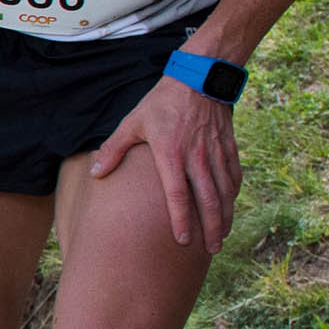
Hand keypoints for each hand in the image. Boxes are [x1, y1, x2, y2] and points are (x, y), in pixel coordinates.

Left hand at [89, 72, 240, 246]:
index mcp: (171, 154)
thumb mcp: (132, 122)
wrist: (200, 78)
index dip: (181, 219)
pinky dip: (232, 196)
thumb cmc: (161, 102)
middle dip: (210, 229)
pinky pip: (234, 177)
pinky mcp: (228, 147)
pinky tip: (228, 209)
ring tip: (220, 238)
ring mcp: (216, 153)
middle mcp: (197, 157)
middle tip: (210, 251)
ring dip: (224, 217)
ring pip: (224, 193)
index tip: (183, 241)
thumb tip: (95, 173)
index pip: (177, 195)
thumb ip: (113, 149)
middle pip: (207, 201)